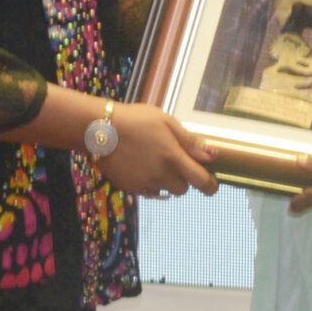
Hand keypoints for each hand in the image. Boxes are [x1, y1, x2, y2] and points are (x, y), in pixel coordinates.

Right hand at [99, 103, 220, 199]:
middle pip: (182, 189)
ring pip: (164, 190)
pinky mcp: (130, 188)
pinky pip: (147, 190)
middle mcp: (160, 176)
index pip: (201, 181)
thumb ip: (189, 141)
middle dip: (183, 179)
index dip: (210, 186)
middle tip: (174, 162)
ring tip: (154, 161)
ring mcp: (144, 184)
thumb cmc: (136, 120)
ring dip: (165, 181)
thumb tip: (211, 155)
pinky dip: (149, 182)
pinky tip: (140, 166)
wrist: (99, 129)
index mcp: (173, 159)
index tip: (212, 185)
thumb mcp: (166, 122)